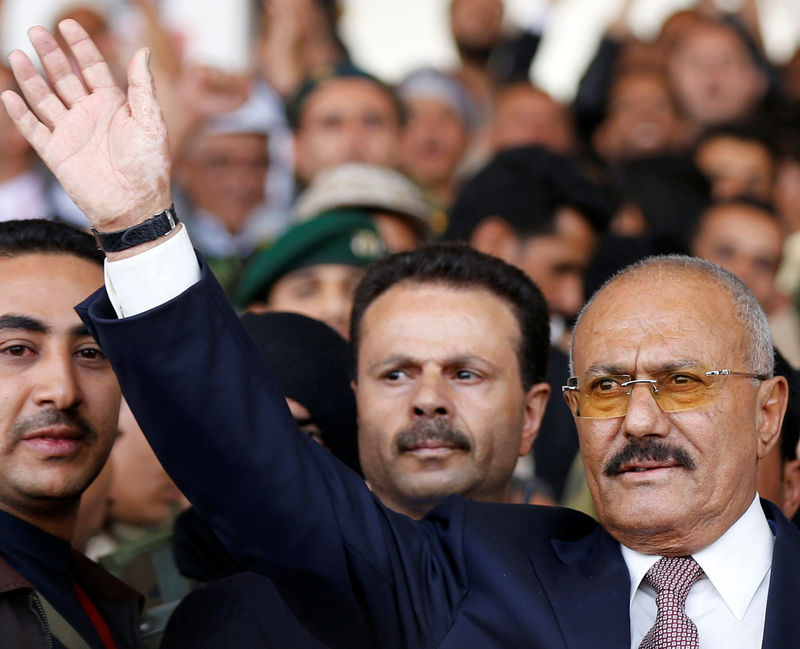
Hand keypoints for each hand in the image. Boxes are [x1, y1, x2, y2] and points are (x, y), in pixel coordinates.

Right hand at [0, 19, 171, 230]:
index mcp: (113, 105)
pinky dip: (20, 113)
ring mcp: (70, 132)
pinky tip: (9, 94)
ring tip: (17, 54)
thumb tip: (141, 50)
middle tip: (35, 30)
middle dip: (50, 54)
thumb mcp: (150, 122)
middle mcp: (89, 114)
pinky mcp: (56, 152)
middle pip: (64, 77)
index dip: (80, 46)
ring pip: (44, 98)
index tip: (67, 24)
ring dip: (30, 77)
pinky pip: (33, 128)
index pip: (92, 68)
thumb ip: (142, 87)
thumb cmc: (149, 166)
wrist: (135, 205)